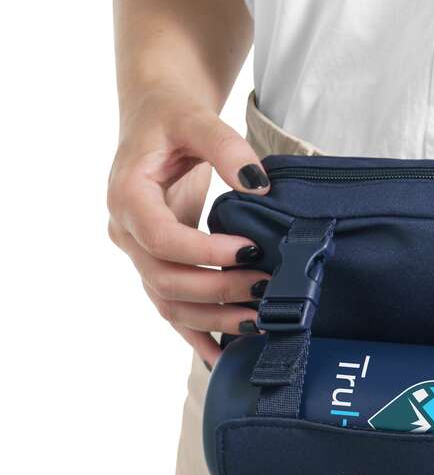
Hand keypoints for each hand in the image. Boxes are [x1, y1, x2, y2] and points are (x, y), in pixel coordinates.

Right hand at [107, 88, 271, 365]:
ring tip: (259, 321)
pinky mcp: (158, 263)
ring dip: (212, 318)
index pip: (160, 239)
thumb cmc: (174, 117)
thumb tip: (259, 184)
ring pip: (168, 301)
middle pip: (165, 278)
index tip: (250, 249)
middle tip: (266, 287)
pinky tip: (224, 357)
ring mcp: (139, 253)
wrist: (157, 119)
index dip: (203, 251)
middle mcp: (127, 232)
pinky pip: (172, 306)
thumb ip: (227, 147)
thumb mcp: (198, 119)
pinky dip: (197, 333)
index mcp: (128, 197)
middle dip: (216, 290)